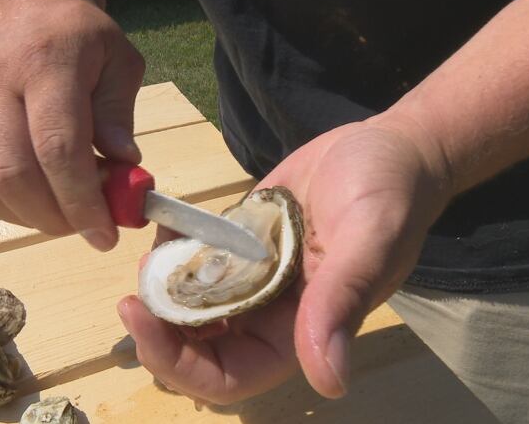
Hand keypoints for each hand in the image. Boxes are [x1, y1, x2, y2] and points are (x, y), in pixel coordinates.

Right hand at [0, 0, 143, 250]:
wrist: (35, 14)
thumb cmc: (85, 44)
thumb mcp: (121, 65)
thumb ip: (120, 115)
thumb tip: (124, 167)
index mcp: (46, 68)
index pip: (58, 148)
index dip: (82, 201)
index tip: (106, 236)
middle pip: (12, 174)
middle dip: (55, 217)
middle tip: (87, 228)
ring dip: (25, 218)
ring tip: (61, 215)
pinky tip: (25, 204)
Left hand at [117, 118, 453, 402]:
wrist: (387, 147)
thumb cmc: (391, 192)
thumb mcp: (370, 240)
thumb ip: (342, 302)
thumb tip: (328, 381)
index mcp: (300, 331)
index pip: (228, 376)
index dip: (180, 364)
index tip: (144, 318)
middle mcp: (270, 313)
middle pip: (196, 347)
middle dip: (157, 325)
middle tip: (137, 282)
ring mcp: (252, 277)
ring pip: (190, 303)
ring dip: (161, 286)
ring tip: (154, 247)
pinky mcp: (242, 242)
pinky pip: (198, 259)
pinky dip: (175, 248)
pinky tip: (168, 221)